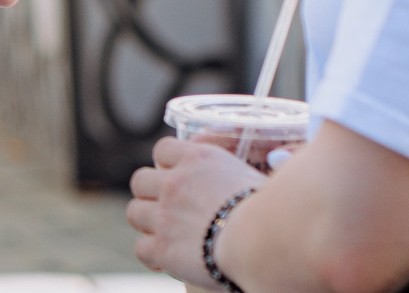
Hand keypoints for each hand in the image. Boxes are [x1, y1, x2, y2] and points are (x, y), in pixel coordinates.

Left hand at [127, 137, 264, 284]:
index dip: (167, 164)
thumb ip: (242, 172)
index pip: (163, 149)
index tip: (176, 176)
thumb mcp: (256, 177)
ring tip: (165, 233)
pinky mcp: (162, 248)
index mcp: (198, 159)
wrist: (264, 240)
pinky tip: (164, 260)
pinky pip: (141, 249)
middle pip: (140, 180)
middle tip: (167, 208)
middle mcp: (175, 183)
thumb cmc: (274, 209)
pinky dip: (151, 255)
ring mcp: (164, 215)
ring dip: (147, 222)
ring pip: (134, 212)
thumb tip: (264, 166)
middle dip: (150, 193)